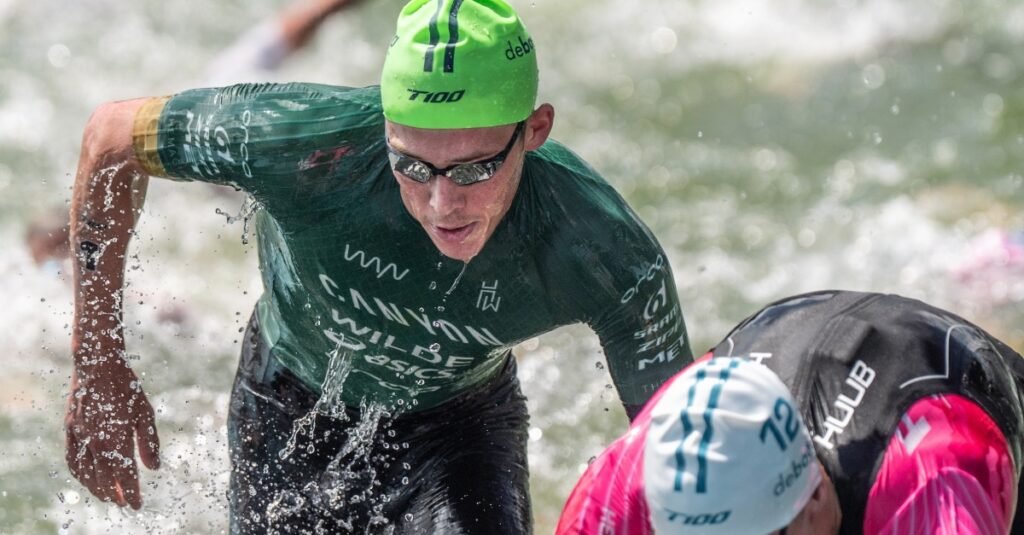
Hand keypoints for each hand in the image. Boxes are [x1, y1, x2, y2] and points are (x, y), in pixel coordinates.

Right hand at [65, 355, 159, 508]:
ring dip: (96, 488)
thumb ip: (149, 443)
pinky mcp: (69, 429)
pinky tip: (87, 478)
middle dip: (114, 494)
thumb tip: (155, 468)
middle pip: (103, 478)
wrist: (98, 365)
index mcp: (116, 438)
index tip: (136, 505)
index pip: (124, 475)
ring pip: (85, 473)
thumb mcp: (145, 413)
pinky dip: (79, 474)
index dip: (130, 493)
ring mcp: (79, 436)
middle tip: (124, 503)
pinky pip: (71, 459)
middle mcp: (95, 441)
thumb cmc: (127, 388)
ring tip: (108, 495)